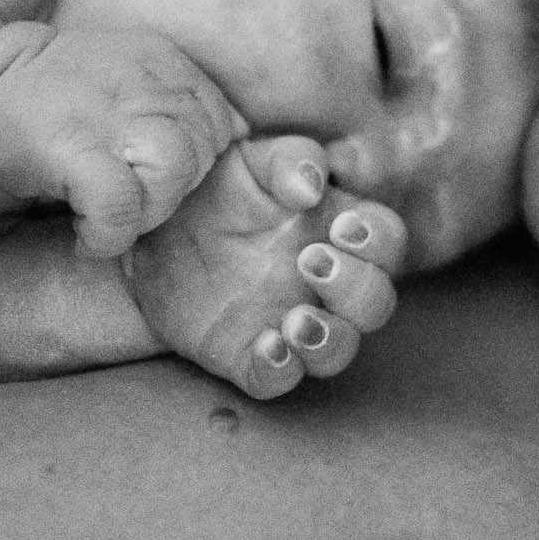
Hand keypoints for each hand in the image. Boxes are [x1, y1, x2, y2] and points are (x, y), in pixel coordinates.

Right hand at [0, 22, 246, 257]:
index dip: (195, 161)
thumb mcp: (131, 73)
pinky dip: (110, 232)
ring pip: (176, 172)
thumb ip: (181, 97)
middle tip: (124, 196)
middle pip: (206, 150)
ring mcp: (112, 112)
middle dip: (174, 189)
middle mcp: (148, 81)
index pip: (222, 122)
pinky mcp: (75, 147)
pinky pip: (122, 204)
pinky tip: (88, 235)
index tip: (147, 174)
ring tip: (110, 213)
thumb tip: (237, 131)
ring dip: (148, 209)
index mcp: (165, 61)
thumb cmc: (54, 92)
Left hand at [122, 134, 407, 399]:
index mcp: (335, 230)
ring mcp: (288, 322)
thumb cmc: (214, 185)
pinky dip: (279, 371)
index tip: (344, 228)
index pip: (387, 240)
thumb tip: (312, 186)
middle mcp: (323, 284)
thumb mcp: (248, 159)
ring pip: (338, 351)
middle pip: (375, 302)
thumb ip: (288, 160)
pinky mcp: (247, 354)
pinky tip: (266, 347)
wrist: (151, 227)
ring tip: (296, 321)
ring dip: (329, 340)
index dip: (379, 240)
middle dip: (356, 289)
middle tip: (312, 263)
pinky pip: (278, 380)